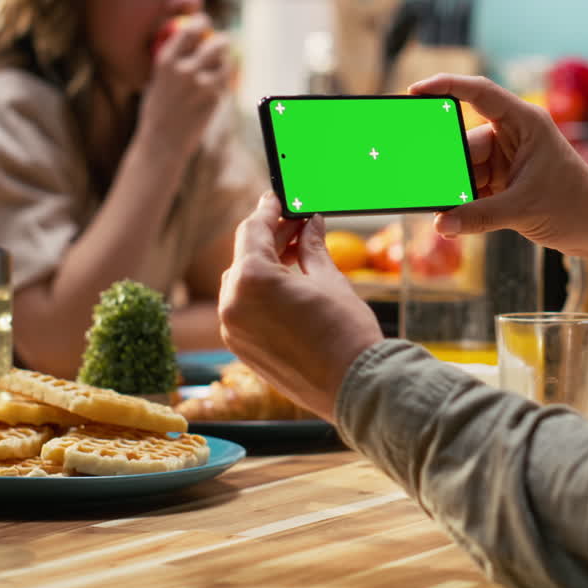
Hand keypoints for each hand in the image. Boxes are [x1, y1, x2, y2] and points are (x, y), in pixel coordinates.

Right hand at [139, 14, 231, 157]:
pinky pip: (225, 83)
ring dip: (226, 63)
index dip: (201, 23)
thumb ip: (172, 63)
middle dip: (223, 41)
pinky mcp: (215, 99)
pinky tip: (213, 91)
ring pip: (227, 63)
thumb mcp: (156, 81)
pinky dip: (223, 83)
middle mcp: (185, 69)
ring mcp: (203, 84)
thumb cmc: (157, 112)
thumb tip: (186, 42)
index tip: (206, 23)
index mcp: (166, 61)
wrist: (162, 143)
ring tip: (218, 70)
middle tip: (223, 43)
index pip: (190, 30)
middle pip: (217, 43)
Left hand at [218, 193, 384, 420]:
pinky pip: (244, 310)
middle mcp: (232, 304)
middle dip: (270, 239)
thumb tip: (308, 225)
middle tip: (299, 226)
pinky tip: (288, 288)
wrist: (355, 388)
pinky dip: (261, 294)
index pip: (252, 230)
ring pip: (241, 284)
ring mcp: (233, 330)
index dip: (268, 210)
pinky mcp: (241, 349)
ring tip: (298, 257)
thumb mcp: (329, 280)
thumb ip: (311, 248)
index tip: (278, 199)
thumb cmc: (347, 333)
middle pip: (245, 257)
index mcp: (251, 280)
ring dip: (265, 267)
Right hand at [408, 74, 587, 267]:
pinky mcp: (505, 183)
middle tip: (426, 180)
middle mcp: (514, 136)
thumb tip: (441, 223)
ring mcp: (508, 160)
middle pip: (466, 142)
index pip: (480, 93)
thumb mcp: (524, 209)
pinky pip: (473, 187)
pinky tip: (451, 217)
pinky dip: (463, 201)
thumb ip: (478, 216)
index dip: (446, 86)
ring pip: (466, 168)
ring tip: (442, 209)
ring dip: (456, 189)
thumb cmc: (575, 207)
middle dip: (448, 163)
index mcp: (525, 123)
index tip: (415, 91)